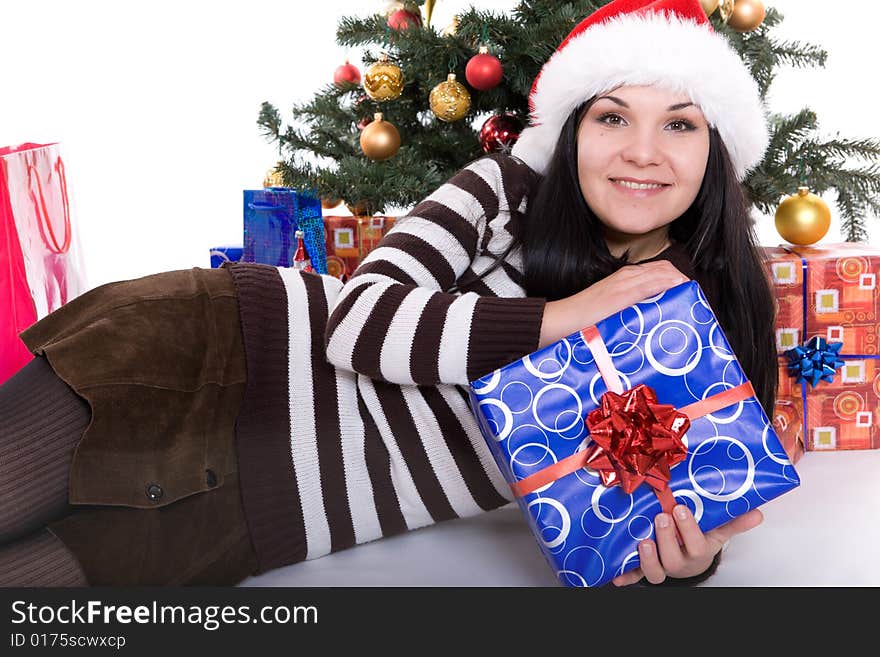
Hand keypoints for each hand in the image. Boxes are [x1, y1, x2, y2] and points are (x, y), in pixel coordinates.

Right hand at [539, 261, 690, 347]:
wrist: (560, 320)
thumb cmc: (583, 320)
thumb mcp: (610, 309)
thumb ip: (629, 309)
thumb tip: (648, 322)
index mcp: (624, 278)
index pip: (660, 271)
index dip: (677, 281)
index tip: (686, 298)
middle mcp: (627, 276)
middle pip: (666, 269)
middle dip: (683, 282)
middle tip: (692, 302)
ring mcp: (624, 283)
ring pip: (663, 274)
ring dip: (680, 286)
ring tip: (690, 303)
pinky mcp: (621, 294)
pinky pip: (651, 285)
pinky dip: (668, 287)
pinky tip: (677, 296)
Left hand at [611, 504, 763, 586]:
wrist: (689, 557)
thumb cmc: (701, 539)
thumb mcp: (717, 530)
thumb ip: (734, 521)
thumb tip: (757, 513)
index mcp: (698, 551)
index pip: (697, 546)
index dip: (688, 529)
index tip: (680, 508)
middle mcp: (680, 562)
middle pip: (673, 559)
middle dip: (666, 538)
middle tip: (660, 517)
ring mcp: (662, 566)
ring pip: (655, 572)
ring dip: (648, 559)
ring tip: (643, 541)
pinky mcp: (644, 568)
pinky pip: (634, 575)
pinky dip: (625, 576)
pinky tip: (615, 577)